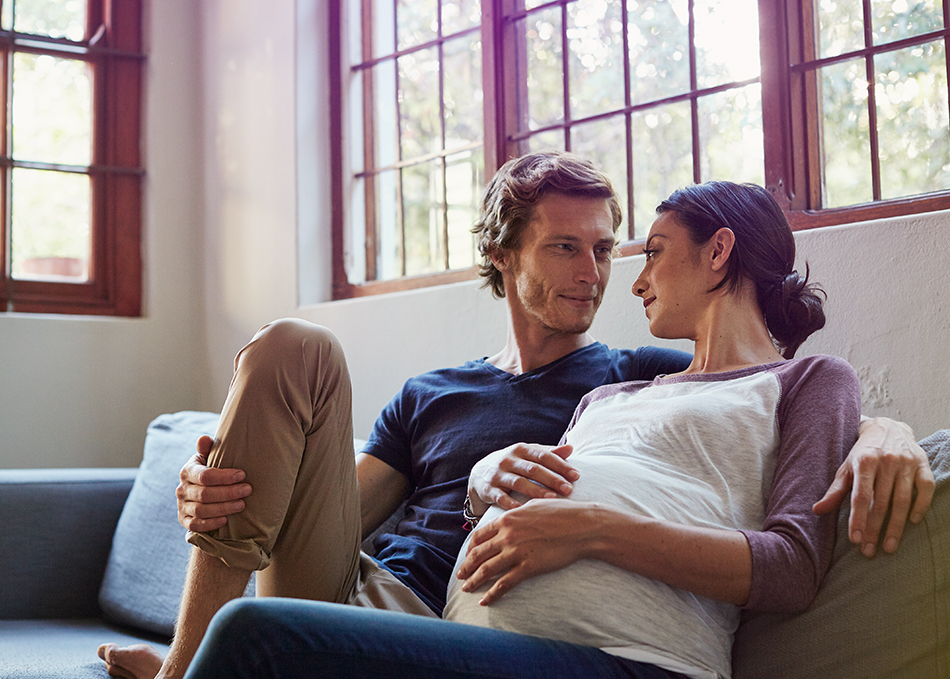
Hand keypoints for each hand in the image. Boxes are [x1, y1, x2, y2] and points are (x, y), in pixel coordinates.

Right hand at [176, 435, 251, 532]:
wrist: (202, 489)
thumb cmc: (211, 470)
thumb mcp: (209, 457)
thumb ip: (207, 448)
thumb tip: (204, 439)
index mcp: (187, 471)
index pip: (205, 475)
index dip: (224, 476)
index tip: (242, 475)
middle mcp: (181, 489)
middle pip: (205, 494)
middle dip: (228, 492)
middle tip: (247, 490)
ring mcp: (182, 506)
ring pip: (201, 510)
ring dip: (223, 508)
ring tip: (242, 504)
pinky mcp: (184, 521)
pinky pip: (195, 525)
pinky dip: (210, 524)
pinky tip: (225, 520)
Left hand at [456, 499, 591, 604]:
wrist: (582, 526)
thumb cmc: (562, 513)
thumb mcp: (534, 505)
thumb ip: (517, 512)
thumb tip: (510, 516)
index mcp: (507, 519)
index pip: (479, 535)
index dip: (470, 548)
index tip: (467, 555)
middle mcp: (507, 535)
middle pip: (478, 554)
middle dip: (467, 566)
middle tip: (460, 575)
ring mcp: (516, 552)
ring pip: (487, 569)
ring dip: (474, 581)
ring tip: (466, 589)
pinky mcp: (528, 567)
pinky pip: (504, 583)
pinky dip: (492, 593)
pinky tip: (484, 600)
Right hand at [467, 443, 577, 515]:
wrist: (480, 473)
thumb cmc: (513, 465)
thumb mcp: (528, 456)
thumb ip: (548, 453)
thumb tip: (571, 448)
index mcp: (521, 449)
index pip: (544, 456)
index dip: (560, 465)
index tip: (576, 476)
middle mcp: (508, 460)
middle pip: (533, 469)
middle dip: (552, 479)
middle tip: (569, 489)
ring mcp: (497, 474)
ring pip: (518, 482)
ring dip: (536, 491)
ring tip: (552, 498)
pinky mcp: (488, 489)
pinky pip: (501, 498)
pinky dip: (512, 504)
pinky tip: (525, 511)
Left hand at [813, 417, 934, 556]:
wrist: (887, 427)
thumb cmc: (863, 452)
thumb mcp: (846, 468)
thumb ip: (835, 491)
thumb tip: (816, 510)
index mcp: (864, 461)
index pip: (860, 497)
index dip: (858, 519)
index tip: (855, 540)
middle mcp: (886, 462)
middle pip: (881, 502)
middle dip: (875, 529)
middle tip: (869, 551)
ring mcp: (906, 463)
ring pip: (902, 500)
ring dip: (896, 526)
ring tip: (888, 546)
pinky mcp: (922, 464)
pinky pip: (925, 489)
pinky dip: (920, 506)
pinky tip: (912, 522)